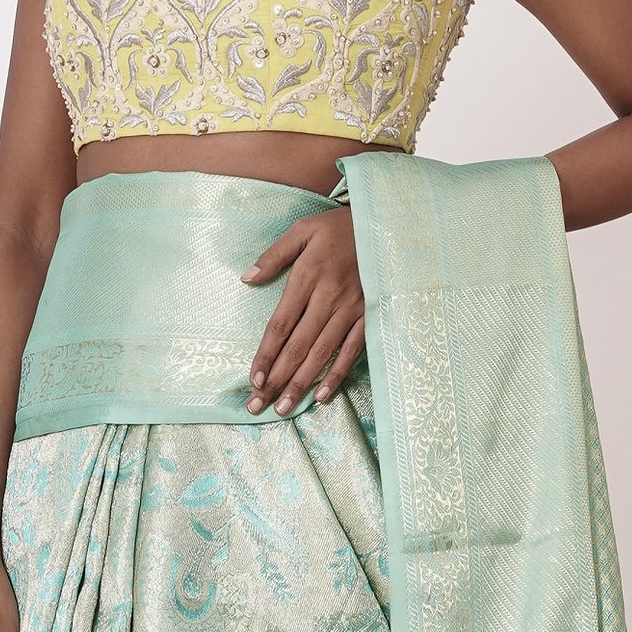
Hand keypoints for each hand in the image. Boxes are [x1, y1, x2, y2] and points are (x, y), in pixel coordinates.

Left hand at [241, 207, 365, 415]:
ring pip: (322, 354)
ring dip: (301, 383)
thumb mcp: (303, 230)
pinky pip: (352, 351)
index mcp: (308, 276)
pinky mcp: (369, 315)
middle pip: (298, 346)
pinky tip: (320, 395)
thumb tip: (246, 278)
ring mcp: (352, 309)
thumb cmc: (338, 227)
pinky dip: (336, 374)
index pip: (280, 325)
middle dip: (277, 379)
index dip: (266, 355)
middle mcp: (329, 297)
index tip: (253, 379)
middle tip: (258, 405)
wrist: (384, 223)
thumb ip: (274, 255)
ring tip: (283, 407)